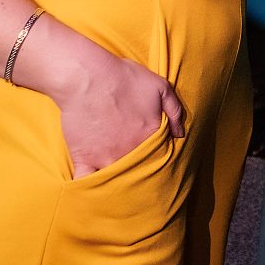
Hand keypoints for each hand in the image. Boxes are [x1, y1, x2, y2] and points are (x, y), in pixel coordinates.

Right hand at [55, 53, 183, 178]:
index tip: (157, 162)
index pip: (161, 158)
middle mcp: (130, 152)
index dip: (160, 161)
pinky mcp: (84, 158)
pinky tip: (94, 188)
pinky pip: (86, 182)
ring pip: (116, 181)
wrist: (87, 76)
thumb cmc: (123, 78)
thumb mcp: (160, 86)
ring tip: (119, 185)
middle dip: (141, 176)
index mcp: (150, 137)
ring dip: (119, 183)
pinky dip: (90, 187)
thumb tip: (180, 134)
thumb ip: (175, 111)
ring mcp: (106, 158)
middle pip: (140, 173)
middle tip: (140, 177)